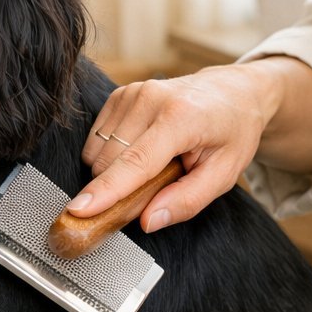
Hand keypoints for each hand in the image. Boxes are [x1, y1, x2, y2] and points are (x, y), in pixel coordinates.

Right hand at [68, 63, 290, 229]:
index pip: (136, 161)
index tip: (79, 210)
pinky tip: (139, 149)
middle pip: (110, 162)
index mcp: (181, 118)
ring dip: (115, 171)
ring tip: (153, 163)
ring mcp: (131, 93)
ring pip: (97, 153)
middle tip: (155, 186)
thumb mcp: (224, 174)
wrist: (232, 91)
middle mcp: (151, 99)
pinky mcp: (119, 95)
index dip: (106, 190)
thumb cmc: (232, 132)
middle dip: (121, 187)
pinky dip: (111, 155)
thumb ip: (187, 201)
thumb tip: (147, 221)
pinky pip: (96, 140)